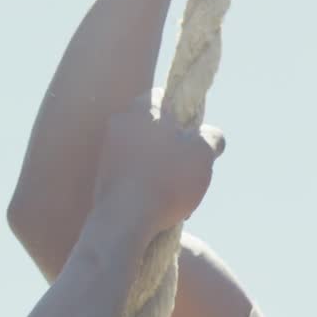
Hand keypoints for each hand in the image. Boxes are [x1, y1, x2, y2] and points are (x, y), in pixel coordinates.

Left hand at [94, 89, 225, 229]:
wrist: (125, 220)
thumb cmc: (166, 179)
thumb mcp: (203, 153)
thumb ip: (212, 137)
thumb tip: (213, 137)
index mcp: (143, 107)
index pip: (167, 96)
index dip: (187, 114)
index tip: (197, 136)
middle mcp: (120, 122)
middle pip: (158, 127)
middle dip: (176, 146)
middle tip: (192, 169)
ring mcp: (109, 149)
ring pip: (147, 152)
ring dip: (164, 168)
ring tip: (177, 194)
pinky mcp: (103, 175)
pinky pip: (134, 172)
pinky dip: (149, 184)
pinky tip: (160, 204)